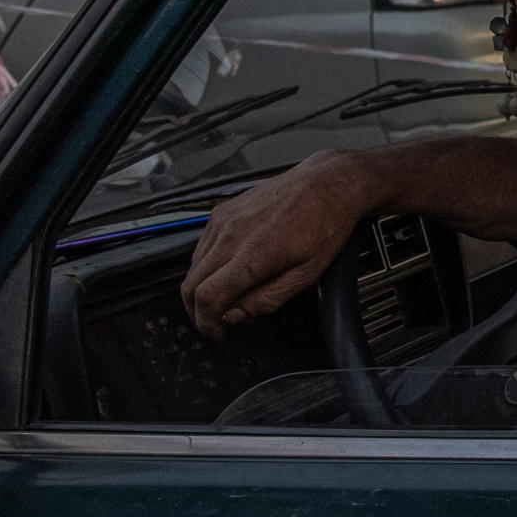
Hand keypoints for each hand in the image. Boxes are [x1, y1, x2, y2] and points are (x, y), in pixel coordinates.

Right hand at [182, 152, 380, 337]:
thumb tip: (236, 315)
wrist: (326, 184)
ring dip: (200, 289)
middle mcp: (231, 235)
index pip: (208, 297)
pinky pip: (201, 246)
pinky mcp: (221, 211)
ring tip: (225, 298)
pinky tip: (225, 272)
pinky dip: (205, 266)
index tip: (216, 332)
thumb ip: (267, 299)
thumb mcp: (306, 274)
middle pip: (191, 284)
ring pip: (192, 266)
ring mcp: (223, 220)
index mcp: (253, 254)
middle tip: (215, 322)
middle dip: (198, 311)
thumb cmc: (323, 224)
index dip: (207, 323)